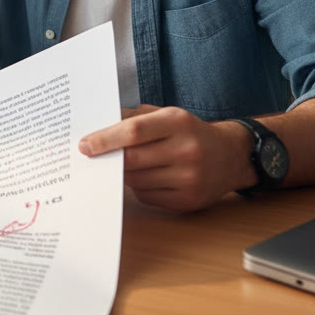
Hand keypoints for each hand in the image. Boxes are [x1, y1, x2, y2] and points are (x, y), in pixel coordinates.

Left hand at [79, 104, 254, 211]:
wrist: (230, 156)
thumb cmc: (188, 132)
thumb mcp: (165, 114)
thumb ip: (132, 118)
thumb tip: (96, 128)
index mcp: (178, 122)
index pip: (133, 132)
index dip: (104, 140)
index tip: (84, 146)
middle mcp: (186, 150)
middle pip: (132, 159)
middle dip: (108, 160)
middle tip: (92, 158)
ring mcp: (189, 178)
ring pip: (136, 181)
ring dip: (122, 175)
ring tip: (121, 166)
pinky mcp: (188, 200)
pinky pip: (147, 196)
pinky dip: (138, 188)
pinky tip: (144, 178)